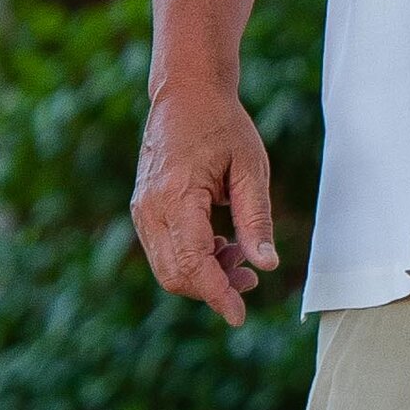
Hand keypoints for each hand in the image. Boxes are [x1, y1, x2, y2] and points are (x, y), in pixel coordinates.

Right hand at [133, 82, 278, 326]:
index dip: (217, 294)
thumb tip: (266, 265)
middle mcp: (151, 208)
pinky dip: (191, 260)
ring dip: (203, 275)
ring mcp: (142, 210)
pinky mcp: (144, 209)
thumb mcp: (250, 168)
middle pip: (174, 275)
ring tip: (239, 255)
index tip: (239, 316)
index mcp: (176, 197)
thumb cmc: (222, 125)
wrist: (185, 93)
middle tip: (250, 278)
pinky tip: (221, 244)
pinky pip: (163, 251)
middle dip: (213, 288)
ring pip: (167, 268)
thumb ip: (256, 218)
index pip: (193, 264)